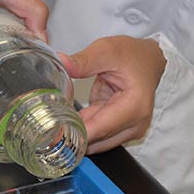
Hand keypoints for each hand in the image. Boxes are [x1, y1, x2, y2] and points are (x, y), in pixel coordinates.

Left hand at [61, 36, 166, 153]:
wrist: (148, 60)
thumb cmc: (132, 55)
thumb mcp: (107, 50)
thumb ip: (84, 60)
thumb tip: (61, 62)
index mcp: (134, 107)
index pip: (99, 129)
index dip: (74, 134)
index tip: (52, 134)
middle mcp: (135, 124)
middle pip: (97, 141)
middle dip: (71, 137)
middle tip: (45, 130)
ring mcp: (129, 130)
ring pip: (96, 143)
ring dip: (76, 135)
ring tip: (52, 126)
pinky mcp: (121, 131)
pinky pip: (97, 135)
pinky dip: (83, 130)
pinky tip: (66, 122)